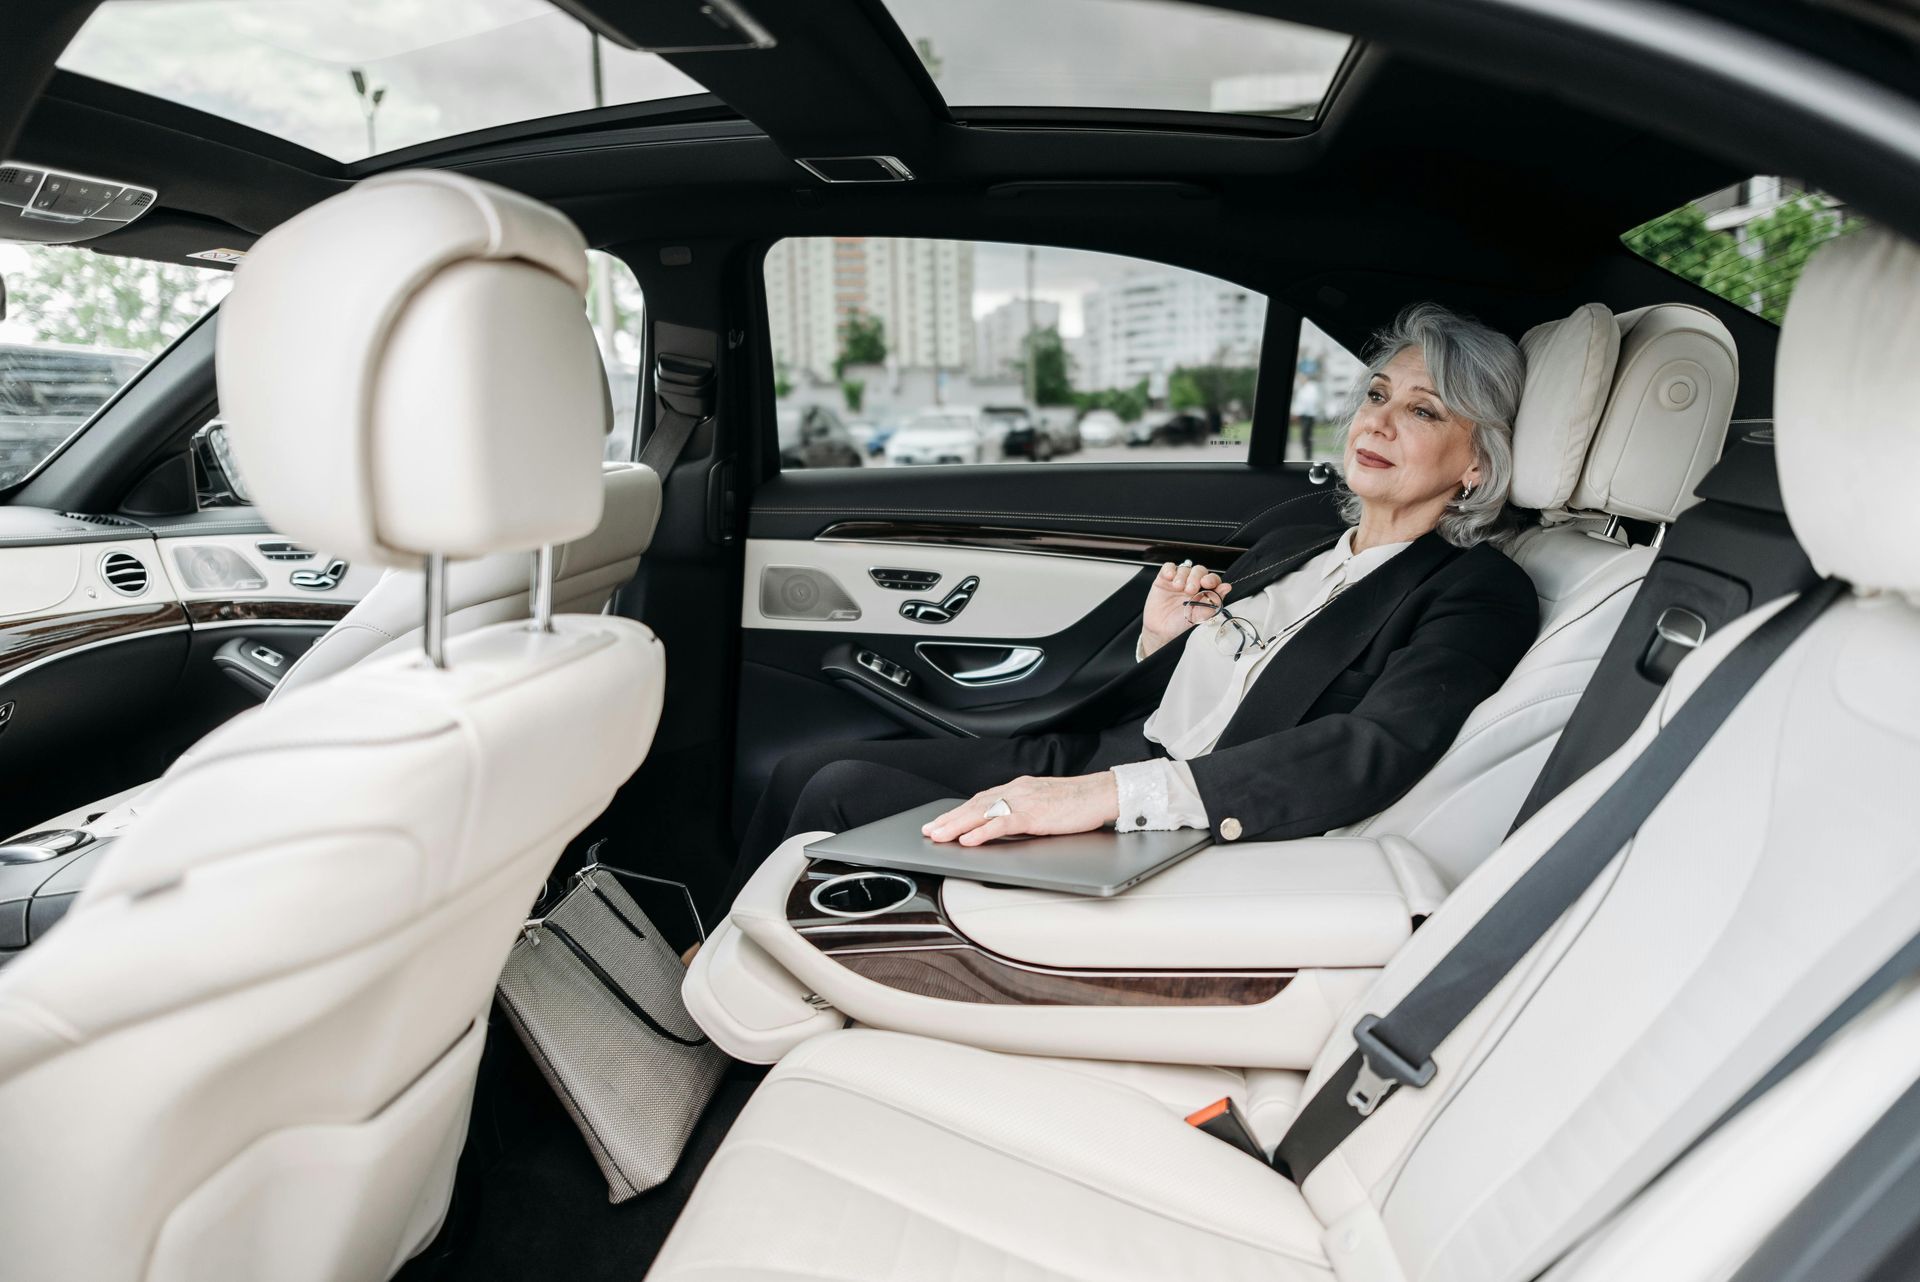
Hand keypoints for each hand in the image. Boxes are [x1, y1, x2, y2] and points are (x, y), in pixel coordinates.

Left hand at [922, 773, 1120, 846]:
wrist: (1101, 794)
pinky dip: (983, 832)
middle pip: (975, 805)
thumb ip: (1023, 811)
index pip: (981, 800)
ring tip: (939, 836)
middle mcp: (1016, 791)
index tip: (941, 822)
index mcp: (1018, 788)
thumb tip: (1004, 824)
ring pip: (983, 813)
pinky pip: (1003, 823)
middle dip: (949, 819)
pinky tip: (969, 840)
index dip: (959, 812)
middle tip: (929, 831)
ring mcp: (1024, 801)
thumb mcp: (1044, 804)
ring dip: (958, 825)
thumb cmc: (1078, 802)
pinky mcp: (1034, 814)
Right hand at [1141, 561, 1231, 656]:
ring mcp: (1178, 581)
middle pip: (1199, 571)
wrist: (1160, 631)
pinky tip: (1170, 577)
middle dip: (1196, 577)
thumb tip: (1227, 587)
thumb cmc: (1180, 625)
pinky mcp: (1164, 579)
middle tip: (1190, 589)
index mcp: (1204, 592)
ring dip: (1182, 576)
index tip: (1207, 583)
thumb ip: (1213, 602)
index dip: (1211, 579)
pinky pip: (1168, 567)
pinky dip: (1170, 570)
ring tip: (1178, 587)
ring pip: (1185, 568)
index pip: (1212, 579)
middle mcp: (1192, 585)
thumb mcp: (1198, 616)